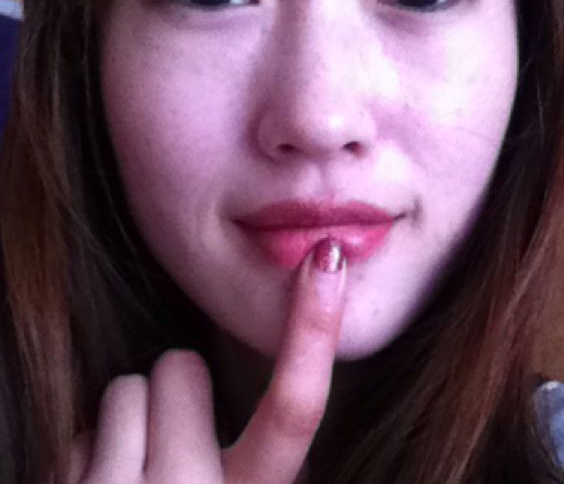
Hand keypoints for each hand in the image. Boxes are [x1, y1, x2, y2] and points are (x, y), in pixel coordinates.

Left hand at [63, 238, 346, 483]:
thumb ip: (262, 461)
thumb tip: (285, 399)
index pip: (297, 408)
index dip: (317, 326)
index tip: (329, 257)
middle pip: (181, 366)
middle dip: (179, 388)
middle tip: (179, 445)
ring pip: (126, 388)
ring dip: (132, 422)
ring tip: (138, 478)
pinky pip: (81, 427)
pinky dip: (90, 454)